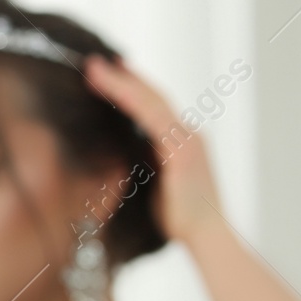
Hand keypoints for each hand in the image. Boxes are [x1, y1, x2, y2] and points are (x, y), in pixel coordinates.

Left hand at [83, 54, 224, 246]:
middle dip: (124, 77)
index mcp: (183, 143)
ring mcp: (188, 139)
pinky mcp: (182, 149)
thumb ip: (146, 165)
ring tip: (93, 68)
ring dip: (120, 82)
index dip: (131, 88)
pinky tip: (109, 87)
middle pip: (153, 96)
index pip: (155, 107)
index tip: (108, 74)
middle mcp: (189, 134)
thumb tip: (119, 155)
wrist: (207, 237)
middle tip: (95, 62)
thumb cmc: (181, 221)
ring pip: (151, 100)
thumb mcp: (157, 186)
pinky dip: (128, 97)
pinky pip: (151, 115)